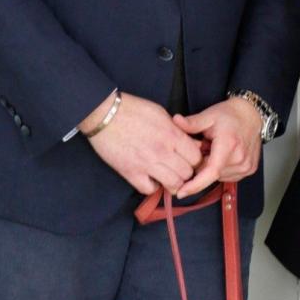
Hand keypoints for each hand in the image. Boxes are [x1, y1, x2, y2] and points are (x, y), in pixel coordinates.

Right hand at [80, 91, 202, 195]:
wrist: (104, 114)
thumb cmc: (132, 109)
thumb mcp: (161, 113)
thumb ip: (177, 130)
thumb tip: (191, 143)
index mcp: (172, 134)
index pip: (196, 157)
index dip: (195, 159)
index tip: (189, 159)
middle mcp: (162, 151)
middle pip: (188, 173)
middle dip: (186, 172)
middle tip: (179, 168)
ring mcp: (147, 164)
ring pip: (173, 184)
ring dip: (172, 182)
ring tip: (167, 176)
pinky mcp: (131, 173)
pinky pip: (149, 190)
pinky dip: (152, 186)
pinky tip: (150, 178)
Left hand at [171, 99, 261, 197]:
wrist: (252, 116)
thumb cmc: (230, 115)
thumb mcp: (209, 116)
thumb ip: (192, 122)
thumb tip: (175, 120)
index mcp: (228, 145)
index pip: (211, 171)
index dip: (195, 184)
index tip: (181, 191)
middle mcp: (239, 159)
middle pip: (211, 174)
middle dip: (201, 165)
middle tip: (203, 147)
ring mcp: (246, 166)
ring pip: (218, 177)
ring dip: (211, 167)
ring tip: (215, 149)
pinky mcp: (249, 170)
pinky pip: (227, 176)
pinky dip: (221, 169)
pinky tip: (222, 155)